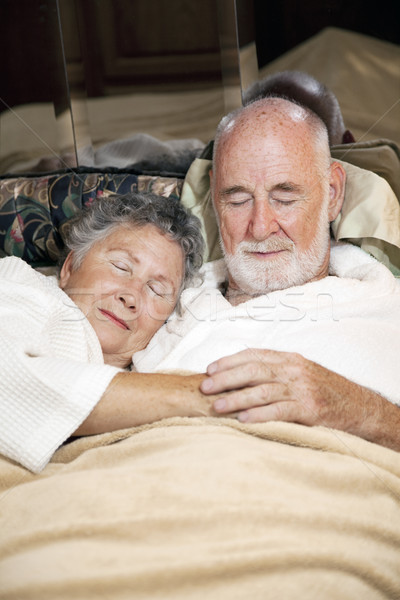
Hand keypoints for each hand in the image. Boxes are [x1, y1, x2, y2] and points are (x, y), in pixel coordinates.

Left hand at [199, 349, 399, 449]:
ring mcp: (302, 389)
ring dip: (236, 398)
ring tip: (216, 406)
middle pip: (253, 370)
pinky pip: (279, 411)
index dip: (229, 361)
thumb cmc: (322, 390)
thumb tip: (238, 375)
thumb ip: (274, 371)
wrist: (357, 406)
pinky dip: (259, 415)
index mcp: (289, 359)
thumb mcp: (299, 373)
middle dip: (226, 378)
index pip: (253, 355)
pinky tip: (242, 419)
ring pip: (262, 391)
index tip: (209, 369)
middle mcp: (294, 370)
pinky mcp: (309, 410)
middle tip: (205, 387)